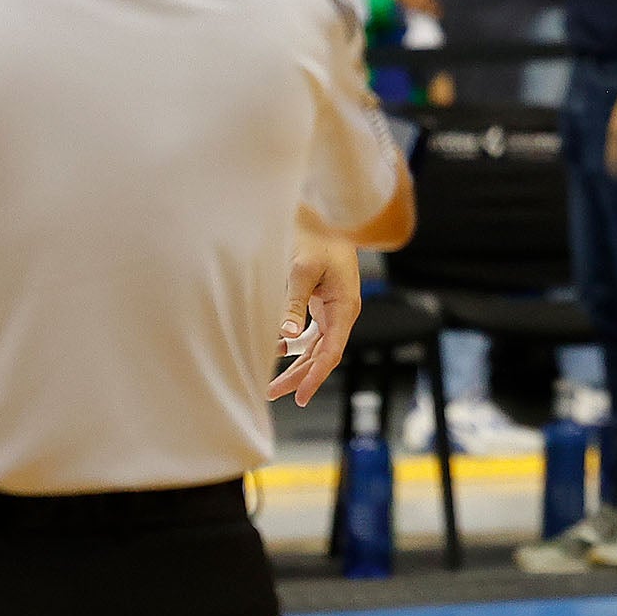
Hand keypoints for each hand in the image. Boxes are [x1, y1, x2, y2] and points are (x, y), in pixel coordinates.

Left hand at [265, 235, 360, 404]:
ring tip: (272, 383)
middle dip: (299, 377)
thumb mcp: (301, 270)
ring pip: (316, 348)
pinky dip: (294, 345)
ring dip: (296, 365)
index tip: (301, 398)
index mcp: (345, 307)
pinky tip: (276, 350)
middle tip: (271, 393)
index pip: (331, 352)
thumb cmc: (316, 240)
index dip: (316, 377)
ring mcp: (333, 310)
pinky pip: (311, 334)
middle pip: (322, 355)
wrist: (326, 217)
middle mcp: (342, 313)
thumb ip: (293, 304)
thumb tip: (285, 338)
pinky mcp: (323, 304)